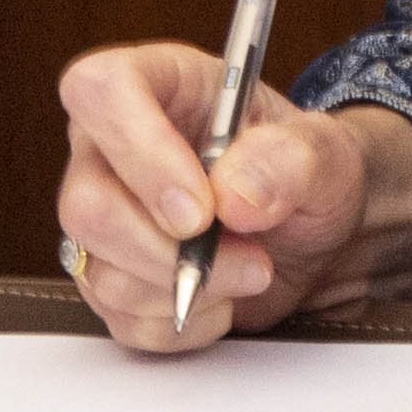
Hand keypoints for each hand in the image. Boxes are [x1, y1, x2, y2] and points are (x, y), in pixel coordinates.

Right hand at [52, 47, 411, 352]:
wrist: (311, 234)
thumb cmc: (302, 172)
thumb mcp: (325, 153)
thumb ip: (289, 160)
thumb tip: (234, 194)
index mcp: (155, 87)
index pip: (98, 91)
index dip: (139, 151)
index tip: (200, 209)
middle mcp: (110, 149)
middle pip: (86, 205)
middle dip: (171, 252)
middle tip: (248, 256)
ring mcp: (103, 216)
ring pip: (101, 273)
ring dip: (189, 290)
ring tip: (249, 269)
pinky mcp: (110, 276)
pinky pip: (123, 320)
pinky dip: (184, 323)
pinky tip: (220, 295)